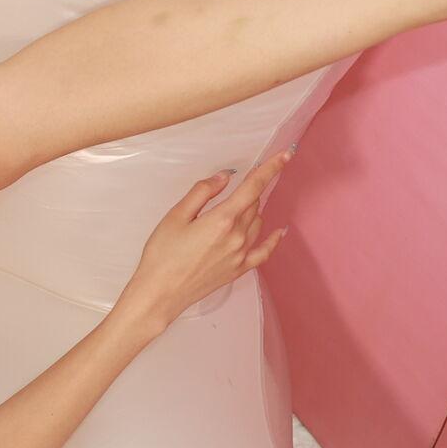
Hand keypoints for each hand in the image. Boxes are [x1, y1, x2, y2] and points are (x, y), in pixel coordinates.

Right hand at [117, 148, 292, 328]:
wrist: (160, 293)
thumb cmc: (162, 255)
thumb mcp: (175, 216)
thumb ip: (202, 192)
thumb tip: (224, 177)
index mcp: (222, 220)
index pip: (253, 187)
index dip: (270, 168)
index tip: (286, 154)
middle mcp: (237, 237)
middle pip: (253, 204)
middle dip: (249, 190)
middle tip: (238, 184)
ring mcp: (240, 255)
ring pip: (256, 222)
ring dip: (251, 210)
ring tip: (234, 207)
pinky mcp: (238, 270)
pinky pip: (264, 251)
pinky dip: (273, 239)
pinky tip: (279, 231)